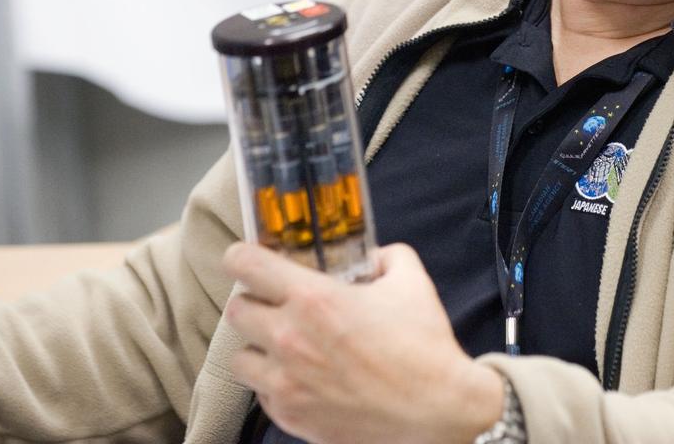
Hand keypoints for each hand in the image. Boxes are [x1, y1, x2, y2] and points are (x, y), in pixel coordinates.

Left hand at [222, 242, 503, 443]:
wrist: (436, 411)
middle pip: (236, 310)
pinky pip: (261, 393)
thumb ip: (387, 256)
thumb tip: (372, 256)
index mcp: (313, 299)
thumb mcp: (411, 281)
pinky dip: (274, 382)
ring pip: (240, 357)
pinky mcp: (290, 417)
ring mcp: (286, 383)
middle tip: (278, 303)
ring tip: (285, 345)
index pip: (246, 264)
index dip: (242, 256)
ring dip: (259, 346)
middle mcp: (289, 339)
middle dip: (255, 301)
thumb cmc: (423, 346)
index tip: (248, 258)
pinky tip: (302, 376)